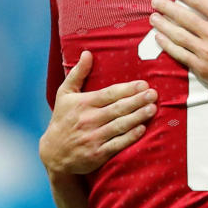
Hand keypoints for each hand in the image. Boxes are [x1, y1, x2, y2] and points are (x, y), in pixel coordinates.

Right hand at [39, 51, 156, 174]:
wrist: (53, 153)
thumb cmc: (63, 119)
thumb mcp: (64, 94)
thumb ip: (77, 73)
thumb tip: (87, 53)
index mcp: (82, 103)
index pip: (108, 94)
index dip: (127, 89)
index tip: (143, 84)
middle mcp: (88, 120)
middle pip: (117, 108)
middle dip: (137, 101)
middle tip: (154, 94)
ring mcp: (93, 138)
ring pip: (119, 125)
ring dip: (137, 117)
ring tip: (152, 108)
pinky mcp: (97, 154)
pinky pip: (116, 144)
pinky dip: (130, 137)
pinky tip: (142, 129)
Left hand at [149, 0, 207, 103]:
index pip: (198, 1)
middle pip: (183, 17)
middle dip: (166, 6)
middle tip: (154, 0)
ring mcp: (207, 53)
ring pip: (178, 35)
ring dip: (163, 25)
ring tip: (152, 17)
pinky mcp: (204, 70)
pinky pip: (180, 55)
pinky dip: (168, 46)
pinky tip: (159, 38)